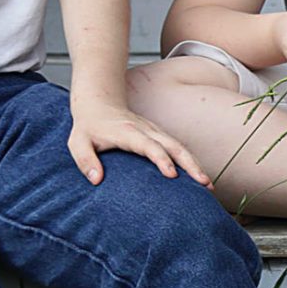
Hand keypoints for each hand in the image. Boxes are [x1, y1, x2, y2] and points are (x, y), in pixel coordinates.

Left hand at [68, 97, 207, 186]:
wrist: (99, 102)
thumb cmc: (88, 127)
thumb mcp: (77, 143)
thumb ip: (85, 160)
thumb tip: (96, 180)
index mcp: (128, 133)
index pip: (149, 146)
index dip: (161, 159)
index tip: (173, 175)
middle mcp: (147, 130)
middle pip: (174, 146)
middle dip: (191, 164)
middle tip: (204, 183)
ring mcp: (155, 131)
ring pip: (180, 147)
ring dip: (195, 164)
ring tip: (208, 184)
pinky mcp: (158, 135)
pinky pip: (178, 148)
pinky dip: (190, 161)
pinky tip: (198, 176)